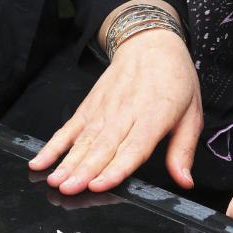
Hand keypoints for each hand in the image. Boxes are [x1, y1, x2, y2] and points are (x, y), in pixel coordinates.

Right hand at [28, 29, 201, 194]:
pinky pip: (68, 129)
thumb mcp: (192, 113)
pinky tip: (40, 161)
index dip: (115, 168)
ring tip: (55, 181)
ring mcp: (104, 109)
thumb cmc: (174, 78)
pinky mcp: (89, 107)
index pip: (133, 147)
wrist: (150, 43)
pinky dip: (53, 145)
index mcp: (154, 115)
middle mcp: (125, 113)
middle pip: (103, 146)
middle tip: (69, 189)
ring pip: (84, 140)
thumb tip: (184, 181)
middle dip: (84, 170)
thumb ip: (184, 150)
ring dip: (67, 162)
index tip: (99, 185)